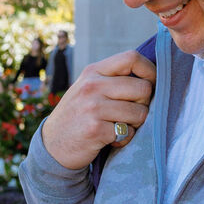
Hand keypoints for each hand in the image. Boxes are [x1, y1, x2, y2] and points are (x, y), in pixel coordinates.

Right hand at [38, 49, 156, 170]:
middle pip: (143, 88)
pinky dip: (124, 139)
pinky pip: (129, 132)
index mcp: (93, 71)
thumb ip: (112, 79)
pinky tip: (110, 139)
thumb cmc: (78, 115)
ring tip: (118, 127)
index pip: (132, 58)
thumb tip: (151, 78)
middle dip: (144, 104)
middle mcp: (92, 86)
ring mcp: (93, 107)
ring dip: (135, 124)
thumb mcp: (88, 88)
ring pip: (140, 113)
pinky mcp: (95, 130)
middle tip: (130, 113)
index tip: (150, 85)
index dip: (150, 71)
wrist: (52, 146)